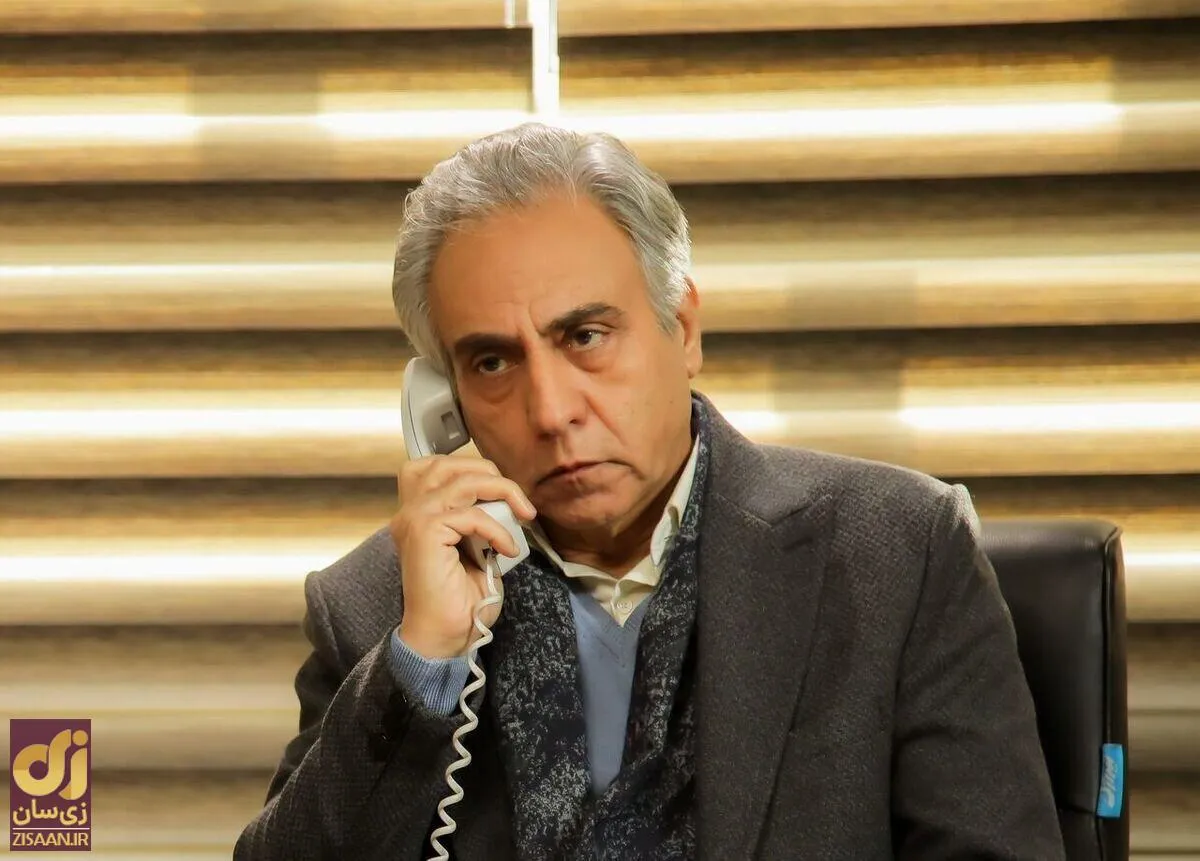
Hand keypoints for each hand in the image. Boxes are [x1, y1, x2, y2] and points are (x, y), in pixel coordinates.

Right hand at [390, 455, 535, 658]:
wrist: (445, 637)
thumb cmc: (461, 600)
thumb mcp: (475, 548)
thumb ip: (480, 518)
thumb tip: (506, 502)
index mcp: (417, 513)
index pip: (434, 465)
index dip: (470, 466)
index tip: (501, 491)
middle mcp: (409, 512)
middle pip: (447, 463)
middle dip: (490, 473)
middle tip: (519, 501)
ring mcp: (413, 519)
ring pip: (463, 480)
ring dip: (502, 492)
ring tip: (522, 515)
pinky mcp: (424, 533)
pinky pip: (471, 515)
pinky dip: (497, 529)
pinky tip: (506, 550)